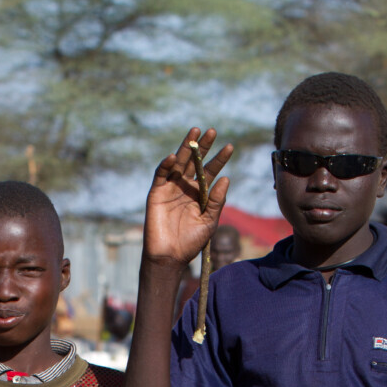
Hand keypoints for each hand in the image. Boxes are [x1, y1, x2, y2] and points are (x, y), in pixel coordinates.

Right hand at [143, 128, 232, 268]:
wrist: (171, 256)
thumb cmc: (191, 241)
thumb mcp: (209, 221)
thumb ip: (217, 200)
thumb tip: (226, 178)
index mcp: (200, 194)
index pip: (210, 171)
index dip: (219, 159)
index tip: (230, 146)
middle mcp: (186, 187)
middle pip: (195, 162)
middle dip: (203, 146)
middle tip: (212, 131)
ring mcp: (171, 188)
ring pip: (179, 163)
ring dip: (186, 147)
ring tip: (195, 132)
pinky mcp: (156, 193)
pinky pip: (161, 175)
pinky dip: (166, 165)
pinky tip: (174, 156)